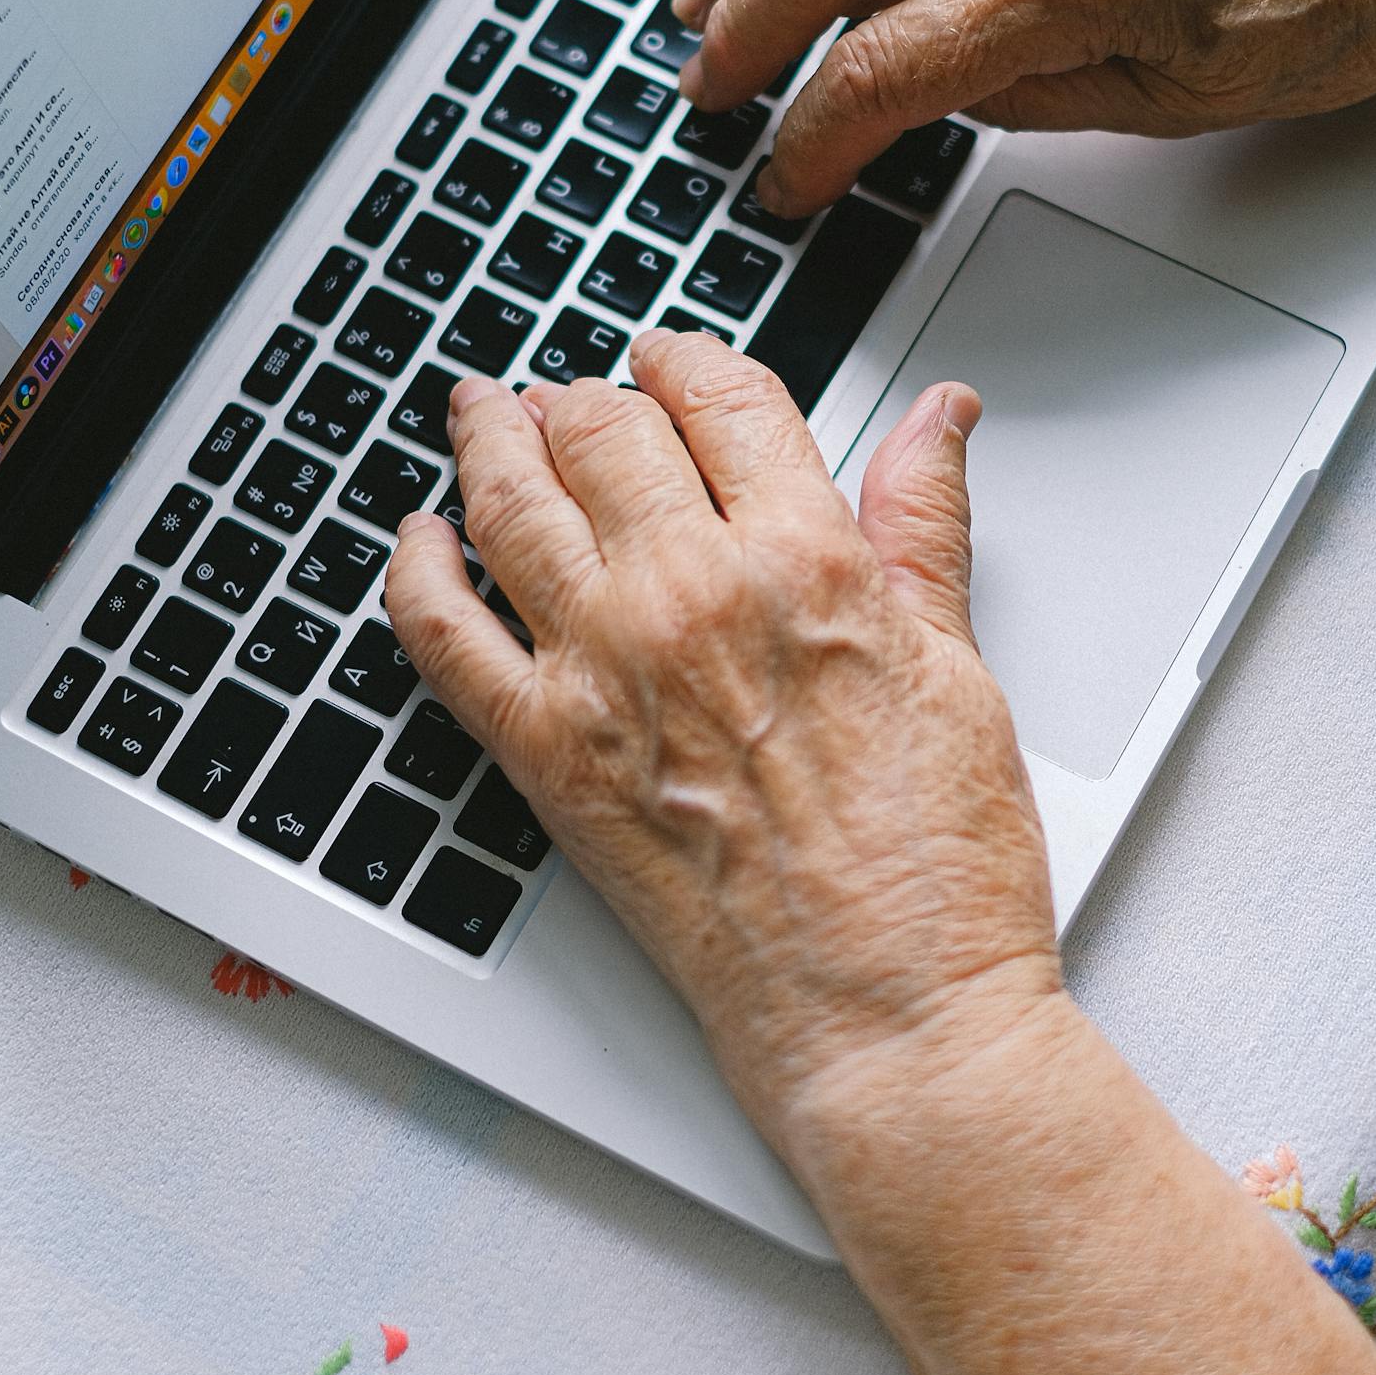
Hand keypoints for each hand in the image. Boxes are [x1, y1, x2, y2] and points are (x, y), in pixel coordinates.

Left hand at [382, 336, 1064, 1155]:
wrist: (887, 1015)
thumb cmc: (939, 871)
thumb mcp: (960, 670)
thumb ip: (924, 530)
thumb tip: (936, 420)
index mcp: (809, 562)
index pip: (721, 398)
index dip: (686, 359)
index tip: (670, 360)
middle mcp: (692, 598)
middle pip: (602, 430)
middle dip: (588, 395)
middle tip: (577, 395)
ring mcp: (604, 673)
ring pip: (510, 501)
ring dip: (489, 440)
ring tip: (484, 414)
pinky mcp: (544, 758)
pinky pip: (440, 633)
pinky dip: (415, 570)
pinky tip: (421, 542)